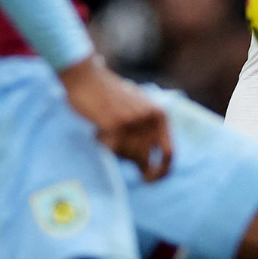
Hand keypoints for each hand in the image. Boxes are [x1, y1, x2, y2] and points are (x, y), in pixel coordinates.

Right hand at [60, 56, 172, 179]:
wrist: (87, 78)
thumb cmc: (109, 95)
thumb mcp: (139, 108)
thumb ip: (148, 131)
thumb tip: (150, 165)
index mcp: (160, 115)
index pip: (169, 154)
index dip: (163, 172)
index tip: (151, 180)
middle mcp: (150, 119)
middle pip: (145, 159)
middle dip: (131, 161)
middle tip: (121, 155)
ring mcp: (134, 122)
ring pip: (128, 156)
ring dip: (116, 150)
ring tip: (108, 132)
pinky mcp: (115, 125)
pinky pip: (113, 150)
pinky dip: (104, 144)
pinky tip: (99, 130)